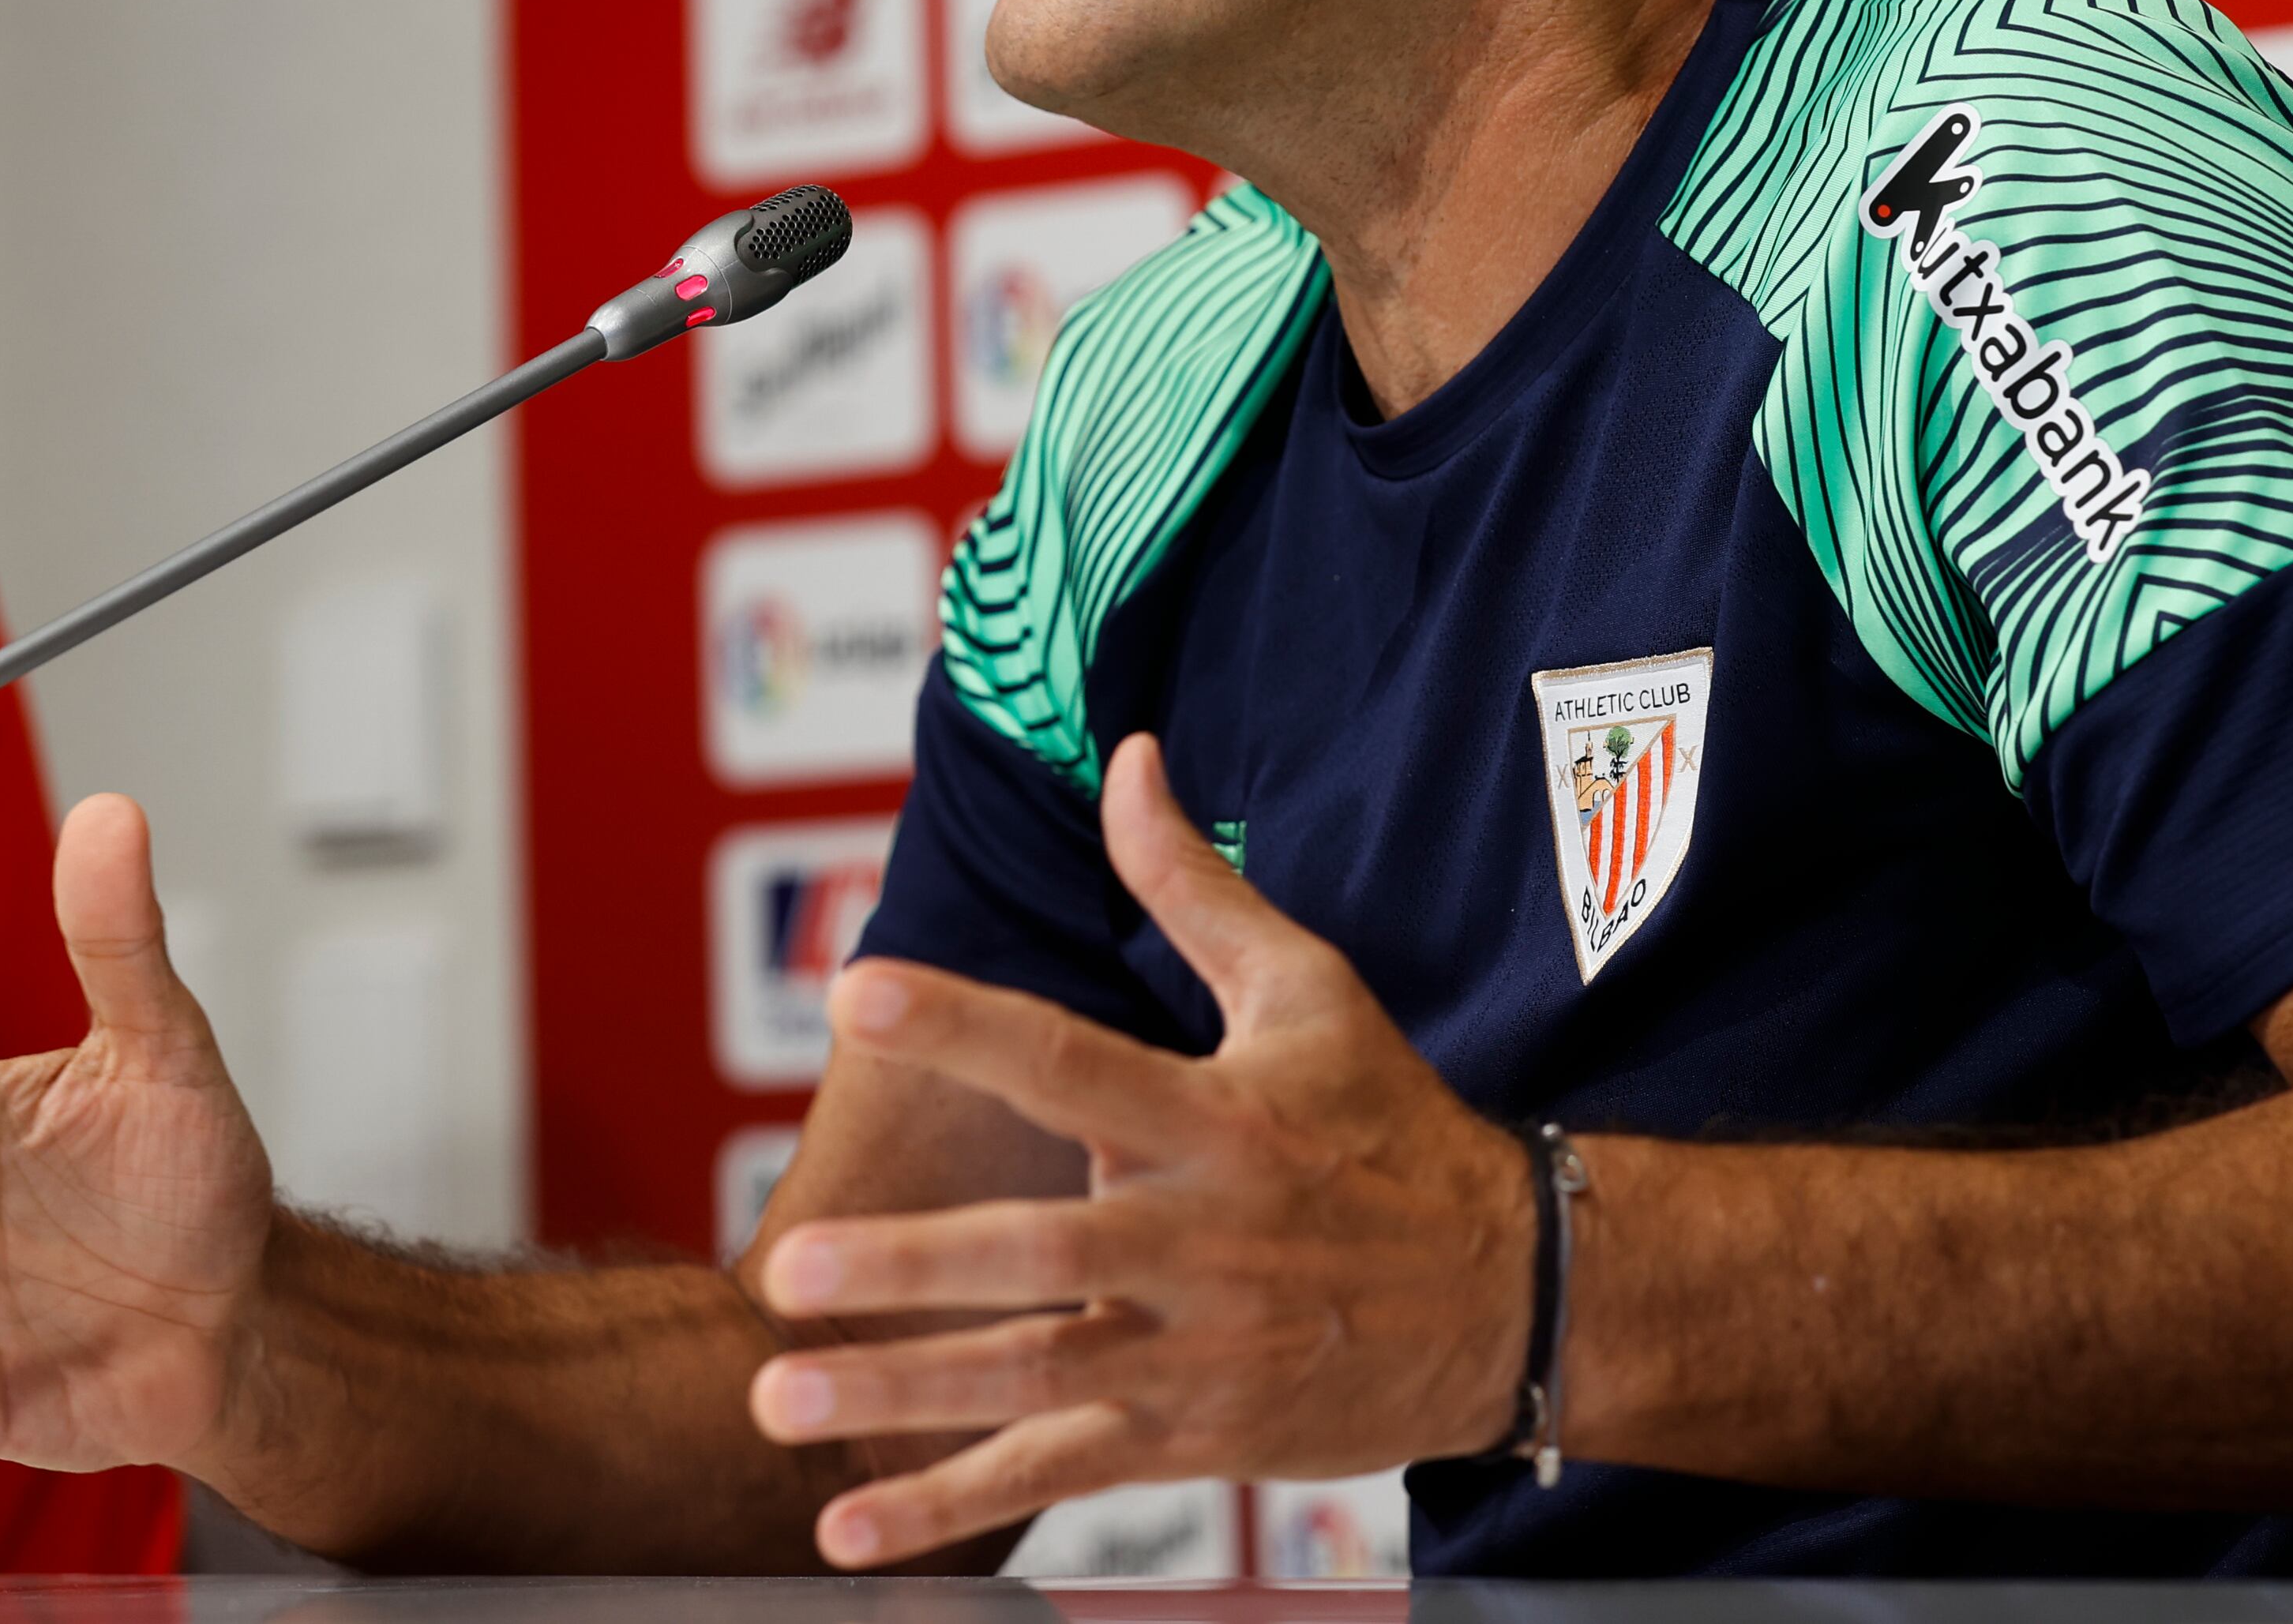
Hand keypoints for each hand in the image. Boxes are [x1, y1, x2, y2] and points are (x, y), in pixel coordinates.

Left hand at [744, 734, 1532, 1567]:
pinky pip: (1058, 1473)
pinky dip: (952, 1506)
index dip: (963, 1023)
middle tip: (791, 1269)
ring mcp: (1194, 1347)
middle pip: (1038, 1252)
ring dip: (901, 1398)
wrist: (1512, 1295)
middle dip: (909, 1268)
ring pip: (1034, 1378)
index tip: (856, 994)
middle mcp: (1198, 1236)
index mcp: (1214, 1117)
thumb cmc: (1393, 1128)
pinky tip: (850, 1529)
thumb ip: (1195, 887)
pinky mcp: (1194, 1435)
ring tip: (779, 1398)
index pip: (1070, 1057)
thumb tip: (1129, 761)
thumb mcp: (1311, 991)